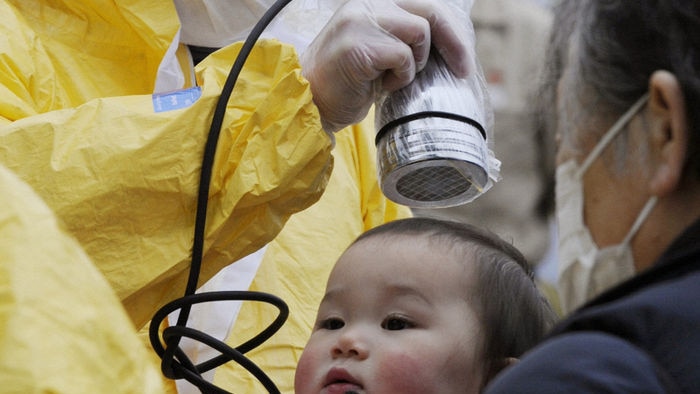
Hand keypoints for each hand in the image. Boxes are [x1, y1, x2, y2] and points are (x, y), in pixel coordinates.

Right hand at [301, 0, 474, 132]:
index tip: (462, 58)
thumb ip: (405, 38)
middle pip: (430, 10)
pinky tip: (382, 85)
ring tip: (394, 78)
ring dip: (415, 63)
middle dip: (454, 42)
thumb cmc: (347, 84)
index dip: (451, 29)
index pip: (426, 3)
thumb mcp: (380, 52)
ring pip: (419, 31)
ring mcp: (361, 19)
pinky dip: (400, 76)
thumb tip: (451, 44)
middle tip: (462, 70)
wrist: (310, 102)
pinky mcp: (359, 43)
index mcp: (374, 1)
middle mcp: (367, 2)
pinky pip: (403, 56)